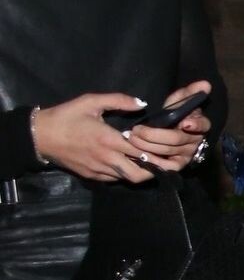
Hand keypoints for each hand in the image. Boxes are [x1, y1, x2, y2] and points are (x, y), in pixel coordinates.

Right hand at [32, 92, 162, 182]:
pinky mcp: (92, 176)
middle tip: (165, 161)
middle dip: (156, 170)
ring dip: (142, 173)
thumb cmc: (65, 117)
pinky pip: (115, 179)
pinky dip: (126, 174)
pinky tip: (129, 164)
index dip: (157, 151)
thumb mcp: (90, 102)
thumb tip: (141, 103)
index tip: (167, 148)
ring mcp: (99, 170)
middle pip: (140, 174)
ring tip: (151, 163)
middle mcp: (107, 158)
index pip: (142, 151)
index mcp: (109, 140)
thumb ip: (118, 100)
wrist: (39, 136)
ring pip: (128, 179)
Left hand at [127, 81, 213, 171]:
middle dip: (154, 134)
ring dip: (148, 145)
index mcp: (199, 124)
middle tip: (136, 130)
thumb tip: (205, 84)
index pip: (203, 125)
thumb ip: (189, 93)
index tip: (184, 123)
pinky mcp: (177, 166)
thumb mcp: (177, 101)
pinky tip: (140, 155)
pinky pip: (167, 166)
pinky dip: (153, 160)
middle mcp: (196, 141)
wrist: (158, 131)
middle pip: (177, 138)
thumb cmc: (168, 114)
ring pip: (168, 151)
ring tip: (132, 138)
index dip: (195, 124)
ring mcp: (188, 155)